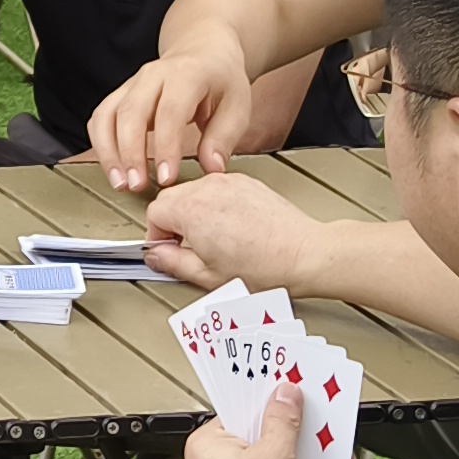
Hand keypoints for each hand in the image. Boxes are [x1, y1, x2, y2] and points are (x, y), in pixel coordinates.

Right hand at [91, 40, 256, 191]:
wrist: (203, 49)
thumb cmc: (221, 80)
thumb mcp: (238, 104)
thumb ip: (224, 137)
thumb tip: (211, 168)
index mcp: (187, 73)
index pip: (170, 110)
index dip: (165, 146)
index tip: (166, 178)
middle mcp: (153, 74)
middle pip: (131, 112)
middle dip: (130, 152)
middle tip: (137, 185)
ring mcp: (132, 83)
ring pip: (107, 114)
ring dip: (108, 152)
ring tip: (120, 183)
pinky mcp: (120, 95)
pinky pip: (100, 119)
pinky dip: (101, 145)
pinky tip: (113, 169)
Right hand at [142, 173, 308, 292]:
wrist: (304, 253)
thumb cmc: (265, 267)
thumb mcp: (208, 276)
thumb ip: (173, 263)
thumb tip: (157, 257)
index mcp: (191, 210)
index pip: (153, 213)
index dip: (156, 235)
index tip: (166, 250)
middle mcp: (207, 189)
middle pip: (171, 198)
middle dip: (172, 222)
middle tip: (186, 247)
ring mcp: (229, 182)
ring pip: (194, 191)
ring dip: (193, 212)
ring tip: (213, 240)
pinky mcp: (246, 182)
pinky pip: (218, 189)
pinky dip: (216, 205)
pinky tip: (231, 228)